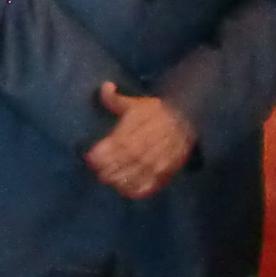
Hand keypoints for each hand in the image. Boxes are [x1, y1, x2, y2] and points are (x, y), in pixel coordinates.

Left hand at [88, 82, 195, 198]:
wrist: (186, 119)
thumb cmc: (155, 111)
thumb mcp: (135, 103)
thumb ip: (115, 99)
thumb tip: (105, 86)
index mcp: (131, 132)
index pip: (110, 149)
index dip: (97, 156)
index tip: (89, 156)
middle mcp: (141, 149)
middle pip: (118, 166)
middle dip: (105, 169)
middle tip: (98, 170)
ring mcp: (154, 163)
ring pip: (131, 178)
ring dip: (117, 180)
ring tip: (109, 179)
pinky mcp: (165, 173)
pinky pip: (148, 187)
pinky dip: (135, 191)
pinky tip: (125, 189)